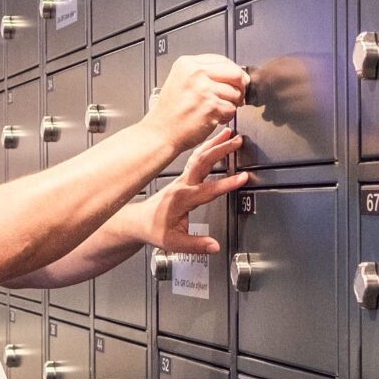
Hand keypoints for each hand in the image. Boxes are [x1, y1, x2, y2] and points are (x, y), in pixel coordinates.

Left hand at [136, 130, 247, 251]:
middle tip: (238, 141)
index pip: (208, 189)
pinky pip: (195, 158)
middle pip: (203, 162)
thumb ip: (196, 245)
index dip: (227, 184)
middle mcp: (182, 185)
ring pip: (199, 156)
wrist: (136, 222)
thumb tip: (214, 246)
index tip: (242, 177)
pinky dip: (207, 146)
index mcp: (182, 199)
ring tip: (229, 132)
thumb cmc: (153, 230)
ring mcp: (181, 179)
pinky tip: (215, 140)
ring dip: (214, 143)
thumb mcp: (174, 243)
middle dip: (221, 150)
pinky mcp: (182, 178)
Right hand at [140, 53, 247, 151]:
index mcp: (187, 64)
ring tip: (216, 109)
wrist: (160, 133)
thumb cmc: (169, 113)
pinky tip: (213, 118)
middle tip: (236, 95)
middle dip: (240, 86)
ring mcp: (204, 89)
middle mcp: (195, 73)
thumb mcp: (180, 81)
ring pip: (236, 93)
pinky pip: (231, 109)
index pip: (222, 60)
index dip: (233, 71)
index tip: (236, 79)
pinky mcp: (211, 106)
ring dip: (231, 104)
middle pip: (234, 73)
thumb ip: (203, 74)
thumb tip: (234, 75)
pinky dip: (226, 116)